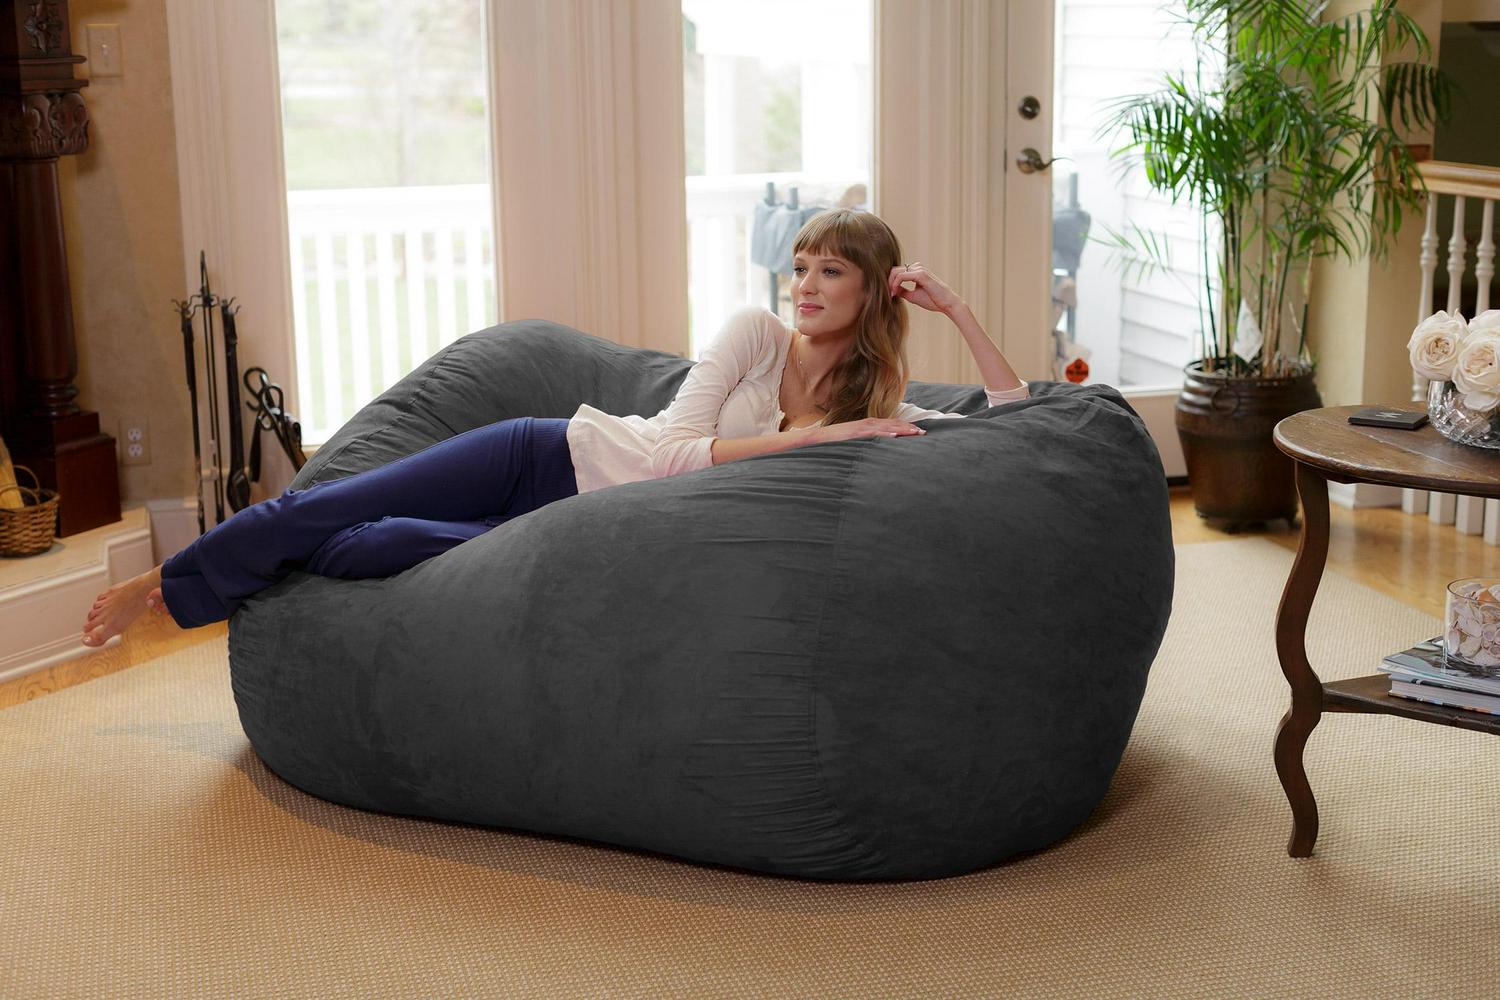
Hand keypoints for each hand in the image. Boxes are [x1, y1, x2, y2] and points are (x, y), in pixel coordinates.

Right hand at [804, 418, 926, 443]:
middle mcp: (867, 424)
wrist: (815, 439)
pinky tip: (895, 436)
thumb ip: (868, 443)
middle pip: (893, 424)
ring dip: (902, 429)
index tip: (919, 432)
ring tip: (916, 433)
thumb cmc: (835, 443)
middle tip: (924, 433)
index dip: (906, 427)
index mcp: (868, 425)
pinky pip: (872, 433)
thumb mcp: (855, 441)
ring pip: (886, 427)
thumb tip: (879, 451)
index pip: (892, 424)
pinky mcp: (855, 434)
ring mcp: (861, 428)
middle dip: (909, 428)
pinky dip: (884, 434)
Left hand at [888, 261, 962, 313]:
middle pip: (894, 270)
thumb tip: (890, 290)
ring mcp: (919, 269)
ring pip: (896, 272)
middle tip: (886, 295)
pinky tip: (894, 293)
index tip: (888, 295)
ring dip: (890, 284)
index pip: (896, 272)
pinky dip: (895, 285)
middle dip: (887, 282)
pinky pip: (901, 276)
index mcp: (916, 271)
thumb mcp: (912, 295)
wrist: (946, 303)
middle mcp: (917, 267)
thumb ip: (902, 290)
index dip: (889, 282)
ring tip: (890, 295)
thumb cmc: (932, 300)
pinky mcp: (921, 274)